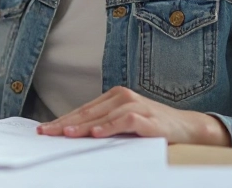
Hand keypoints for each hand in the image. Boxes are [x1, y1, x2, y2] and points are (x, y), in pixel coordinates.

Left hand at [36, 86, 230, 145]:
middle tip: (46, 132)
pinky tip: (96, 134)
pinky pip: (124, 121)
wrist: (187, 128)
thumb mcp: (124, 125)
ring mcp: (135, 105)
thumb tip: (73, 135)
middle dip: (64, 123)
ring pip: (102, 116)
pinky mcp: (147, 117)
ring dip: (83, 126)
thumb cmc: (154, 127)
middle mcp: (122, 97)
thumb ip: (104, 125)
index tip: (44, 129)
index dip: (62, 119)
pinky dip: (109, 127)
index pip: (82, 110)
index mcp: (114, 97)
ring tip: (65, 134)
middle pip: (87, 112)